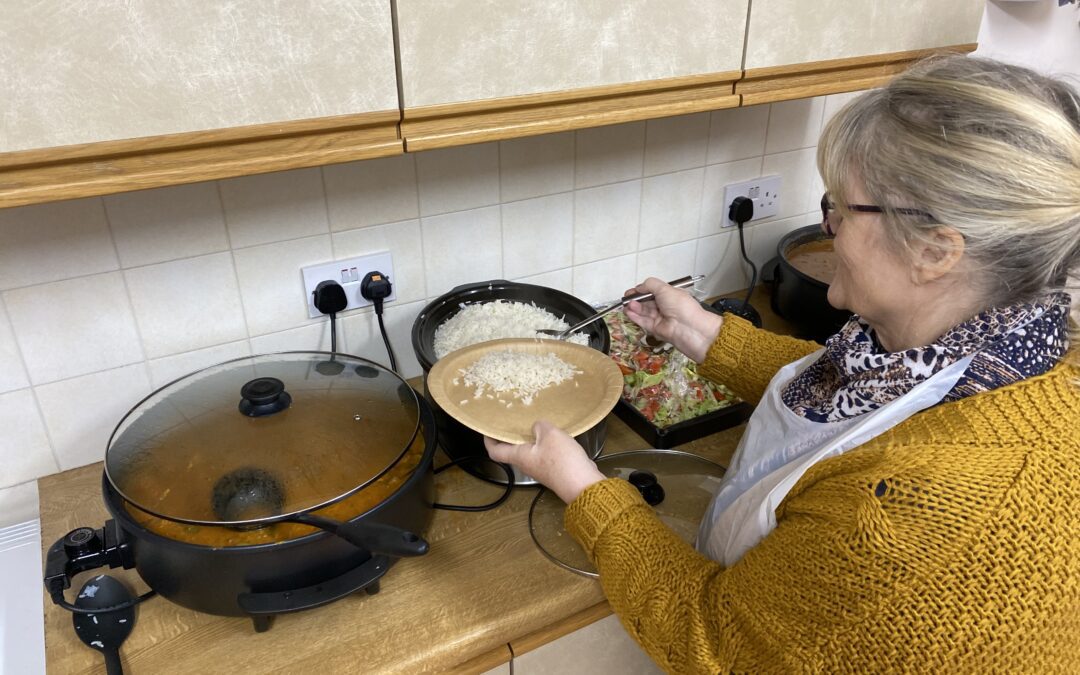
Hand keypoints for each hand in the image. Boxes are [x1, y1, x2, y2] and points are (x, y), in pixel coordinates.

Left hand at [484, 421, 605, 503]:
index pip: (495, 451)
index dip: (488, 440)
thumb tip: (536, 427)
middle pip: (512, 450)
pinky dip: (545, 443)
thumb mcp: (550, 434)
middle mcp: (527, 464)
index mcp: (519, 456)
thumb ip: (540, 426)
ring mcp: (541, 468)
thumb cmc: (562, 460)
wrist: (583, 484)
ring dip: (530, 438)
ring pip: (530, 451)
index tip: (487, 429)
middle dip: (511, 435)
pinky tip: (554, 433)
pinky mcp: (555, 470)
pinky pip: (545, 453)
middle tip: (514, 419)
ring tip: (534, 422)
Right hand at [623, 277, 722, 362]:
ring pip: (643, 312)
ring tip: (627, 304)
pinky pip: (643, 322)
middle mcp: (665, 306)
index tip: (632, 291)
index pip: (653, 291)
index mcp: (670, 295)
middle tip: (626, 298)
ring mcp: (660, 318)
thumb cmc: (681, 306)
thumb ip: (650, 285)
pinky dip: (635, 317)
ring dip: (634, 307)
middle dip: (636, 299)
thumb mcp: (665, 289)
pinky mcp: (655, 329)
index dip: (642, 290)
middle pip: (646, 302)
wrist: (689, 328)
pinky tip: (628, 312)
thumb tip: (639, 287)